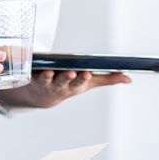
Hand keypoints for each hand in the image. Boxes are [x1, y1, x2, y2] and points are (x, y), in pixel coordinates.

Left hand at [0, 69, 132, 110]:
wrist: (41, 97)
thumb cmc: (68, 86)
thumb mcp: (88, 84)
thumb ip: (108, 80)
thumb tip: (129, 78)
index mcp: (74, 86)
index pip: (80, 83)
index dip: (83, 79)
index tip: (86, 73)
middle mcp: (60, 86)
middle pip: (64, 82)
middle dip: (68, 78)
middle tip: (72, 72)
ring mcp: (45, 83)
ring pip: (46, 79)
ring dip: (47, 76)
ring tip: (49, 71)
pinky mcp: (31, 77)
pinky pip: (29, 73)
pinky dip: (29, 69)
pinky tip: (30, 62)